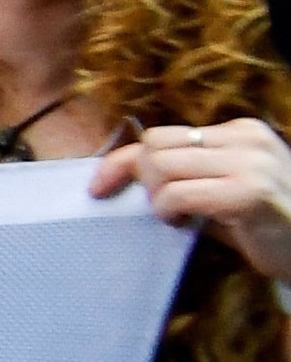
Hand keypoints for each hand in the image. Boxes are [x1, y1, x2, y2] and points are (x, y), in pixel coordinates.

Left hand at [91, 120, 290, 277]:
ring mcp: (251, 163)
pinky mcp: (249, 193)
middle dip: (141, 180)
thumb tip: (122, 174)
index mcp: (240, 132)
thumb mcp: (222, 192)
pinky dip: (168, 212)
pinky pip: (177, 194)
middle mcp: (246, 139)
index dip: (122, 162)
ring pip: (160, 167)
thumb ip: (186, 176)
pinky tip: (185, 224)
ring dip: (157, 200)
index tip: (98, 187)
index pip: (161, 135)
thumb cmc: (264, 229)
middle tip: (160, 210)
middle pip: (154, 145)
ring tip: (179, 218)